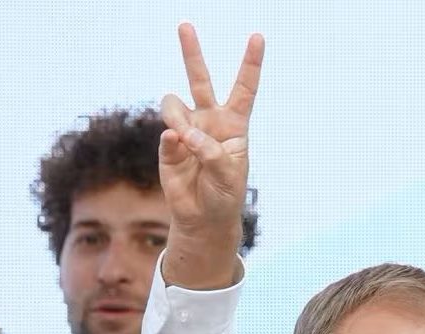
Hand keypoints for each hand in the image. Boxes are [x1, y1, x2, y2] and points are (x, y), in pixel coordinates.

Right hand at [159, 23, 263, 286]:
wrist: (203, 218)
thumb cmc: (224, 195)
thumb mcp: (229, 175)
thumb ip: (210, 152)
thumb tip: (183, 133)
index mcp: (234, 124)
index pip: (244, 89)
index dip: (250, 63)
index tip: (257, 36)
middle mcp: (209, 120)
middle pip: (200, 79)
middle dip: (192, 52)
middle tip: (185, 25)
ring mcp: (186, 129)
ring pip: (174, 104)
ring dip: (179, 117)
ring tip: (185, 138)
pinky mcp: (168, 144)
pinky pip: (166, 131)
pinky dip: (172, 140)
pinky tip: (178, 146)